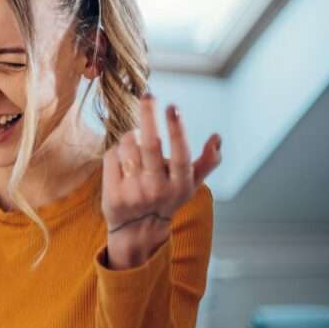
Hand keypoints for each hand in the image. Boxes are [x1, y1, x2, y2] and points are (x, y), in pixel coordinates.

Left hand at [101, 94, 220, 268]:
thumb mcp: (190, 185)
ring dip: (131, 135)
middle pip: (151, 145)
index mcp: (180, 185)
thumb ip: (207, 162)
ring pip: (128, 147)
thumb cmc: (166, 199)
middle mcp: (157, 189)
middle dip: (149, 116)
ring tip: (135, 137)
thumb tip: (217, 137)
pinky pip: (111, 157)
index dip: (177, 130)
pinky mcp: (112, 195)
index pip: (180, 154)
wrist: (137, 232)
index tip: (173, 106)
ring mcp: (133, 193)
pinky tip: (123, 155)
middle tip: (148, 95)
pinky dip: (117, 150)